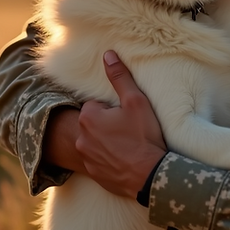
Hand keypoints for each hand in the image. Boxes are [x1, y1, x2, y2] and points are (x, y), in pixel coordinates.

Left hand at [75, 50, 166, 197]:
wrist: (149, 175)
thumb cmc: (143, 136)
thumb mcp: (135, 101)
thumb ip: (120, 77)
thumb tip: (107, 54)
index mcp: (87, 117)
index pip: (97, 105)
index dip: (115, 110)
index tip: (128, 118)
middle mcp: (80, 138)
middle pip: (95, 123)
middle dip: (109, 125)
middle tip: (130, 131)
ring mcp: (86, 158)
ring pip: (95, 142)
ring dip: (107, 142)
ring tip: (129, 145)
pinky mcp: (93, 174)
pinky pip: (98, 160)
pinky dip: (109, 158)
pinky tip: (125, 159)